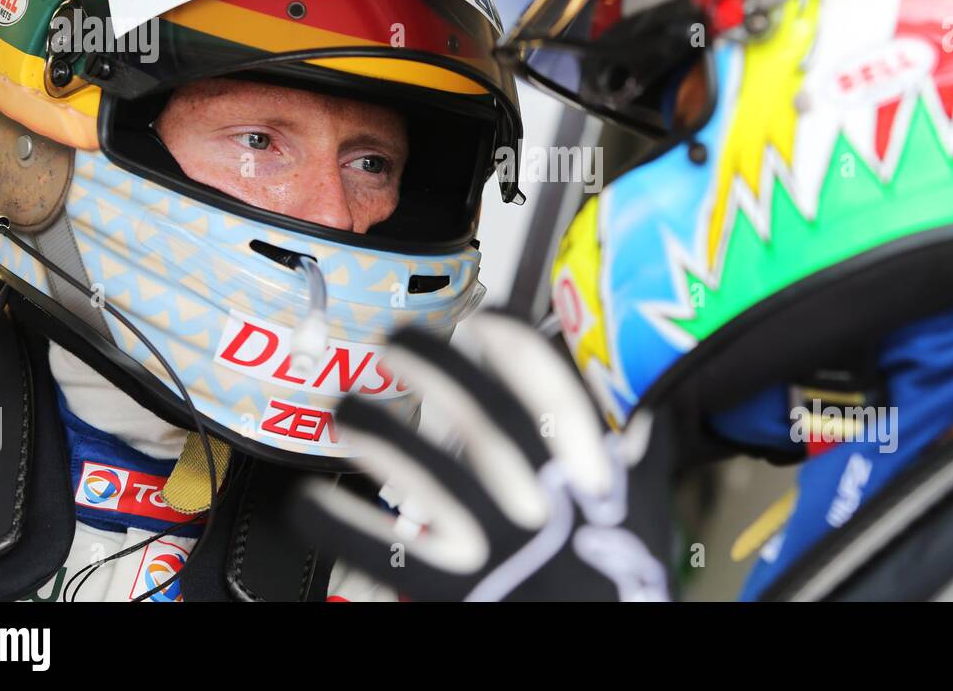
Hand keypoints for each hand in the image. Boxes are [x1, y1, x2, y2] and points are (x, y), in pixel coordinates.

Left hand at [289, 312, 672, 600]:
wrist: (611, 635)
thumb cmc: (624, 569)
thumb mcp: (643, 496)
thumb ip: (635, 440)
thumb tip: (634, 390)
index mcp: (589, 467)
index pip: (552, 386)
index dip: (514, 342)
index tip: (482, 317)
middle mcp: (542, 497)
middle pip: (479, 416)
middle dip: (433, 367)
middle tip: (393, 338)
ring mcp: (497, 544)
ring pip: (426, 474)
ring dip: (378, 433)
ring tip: (344, 407)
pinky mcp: (459, 588)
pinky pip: (389, 551)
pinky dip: (342, 524)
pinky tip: (308, 501)